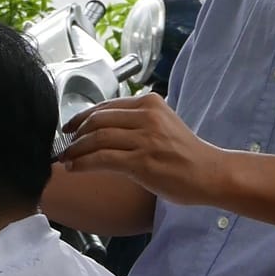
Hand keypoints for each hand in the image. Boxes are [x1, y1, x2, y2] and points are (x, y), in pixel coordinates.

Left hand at [57, 94, 229, 206]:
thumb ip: (138, 121)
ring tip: (66, 159)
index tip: (70, 128)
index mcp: (150, 103)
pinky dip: (82, 163)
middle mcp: (147, 116)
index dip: (82, 117)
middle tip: (64, 146)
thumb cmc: (187, 154)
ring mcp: (145, 138)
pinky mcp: (142, 161)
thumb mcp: (163, 124)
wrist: (210, 173)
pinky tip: (74, 168)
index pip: (106, 106)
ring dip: (75, 150)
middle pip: (97, 119)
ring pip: (97, 138)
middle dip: (75, 134)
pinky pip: (102, 158)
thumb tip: (105, 127)